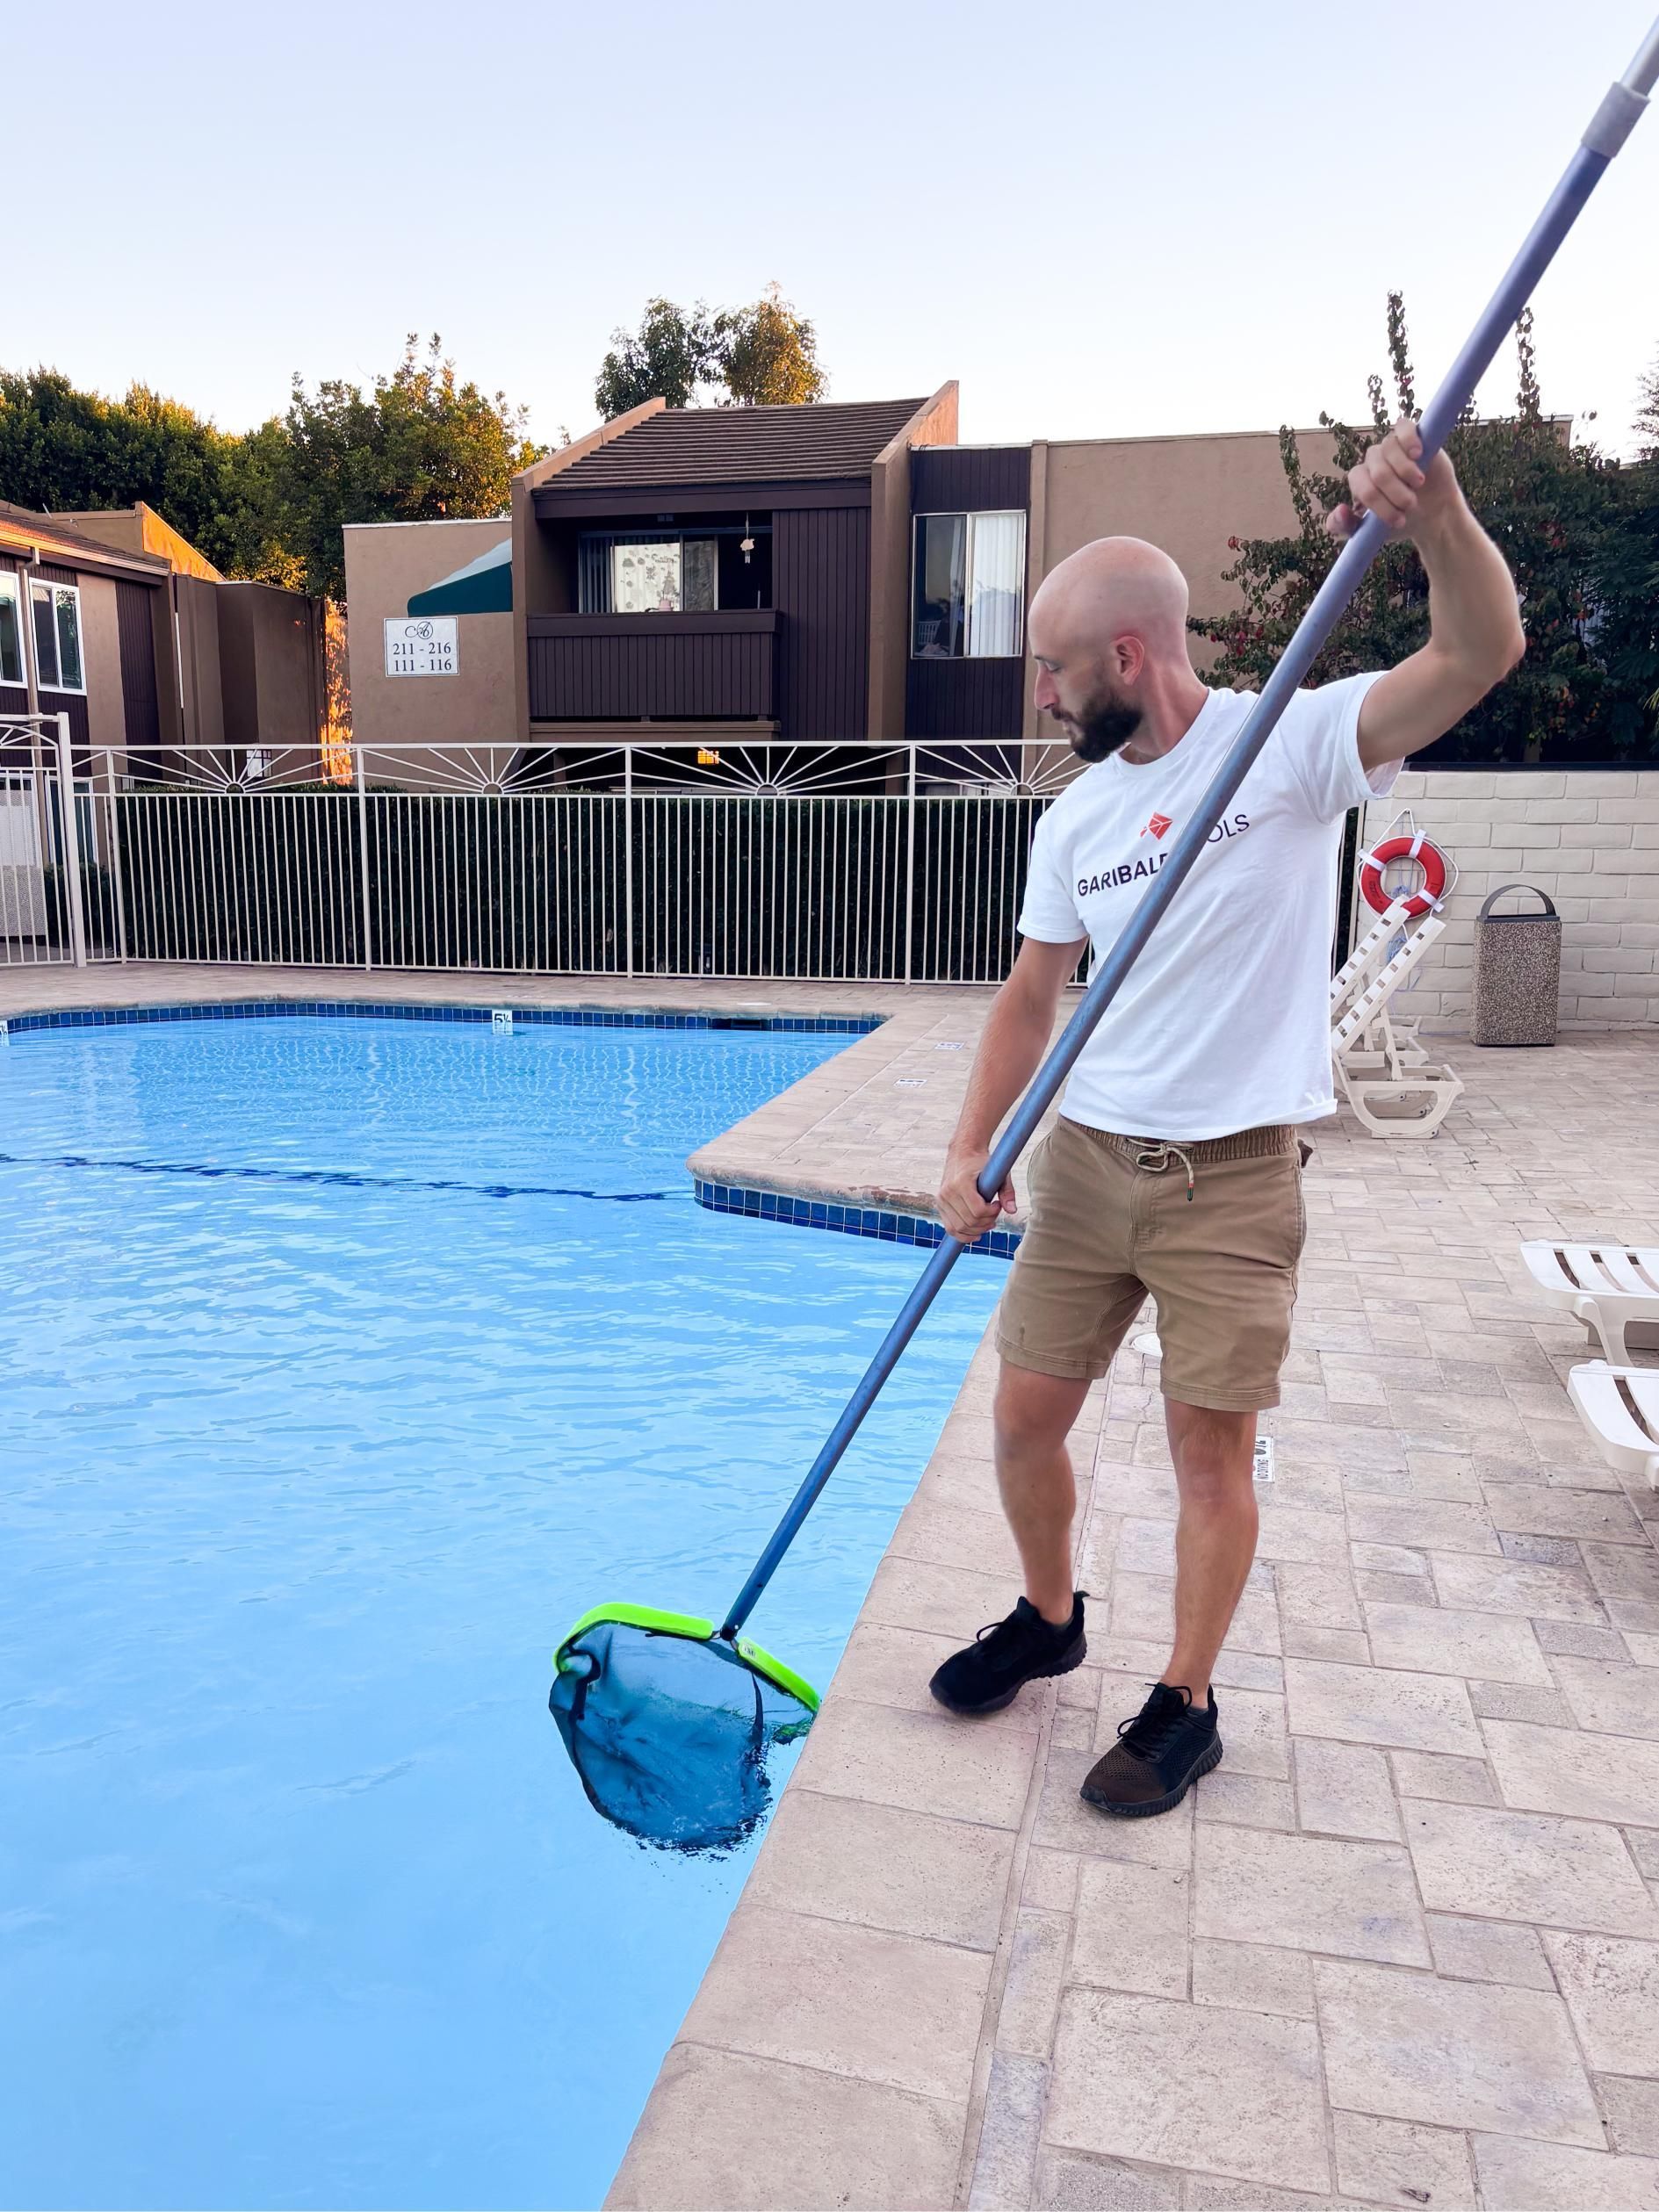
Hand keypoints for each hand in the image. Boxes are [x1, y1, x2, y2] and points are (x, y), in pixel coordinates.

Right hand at [938, 1141, 1014, 1244]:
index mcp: (961, 1183)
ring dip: (976, 1230)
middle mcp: (947, 1192)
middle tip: (995, 1214)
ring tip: (987, 1222)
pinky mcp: (939, 1204)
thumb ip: (1007, 1192)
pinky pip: (950, 1228)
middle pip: (969, 1222)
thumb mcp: (999, 1173)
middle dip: (986, 1222)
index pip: (977, 1211)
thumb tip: (1012, 1211)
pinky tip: (976, 1234)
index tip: (997, 1205)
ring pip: (959, 1228)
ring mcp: (941, 1199)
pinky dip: (963, 1235)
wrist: (963, 1152)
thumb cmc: (982, 1162)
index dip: (992, 1213)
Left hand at [1326, 417, 1462, 542]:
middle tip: (1410, 506)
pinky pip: (1403, 426)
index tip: (1398, 521)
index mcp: (1360, 480)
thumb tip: (1340, 511)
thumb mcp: (1370, 532)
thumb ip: (1346, 527)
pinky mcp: (1412, 435)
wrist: (1432, 513)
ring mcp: (1392, 446)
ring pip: (1389, 450)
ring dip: (1406, 472)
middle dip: (1396, 494)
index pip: (1362, 487)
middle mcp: (1373, 460)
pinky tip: (1417, 454)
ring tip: (1418, 484)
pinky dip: (1409, 439)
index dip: (1379, 504)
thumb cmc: (1400, 520)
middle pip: (1378, 472)